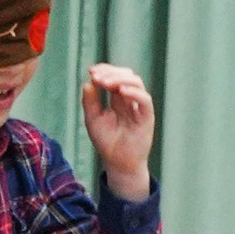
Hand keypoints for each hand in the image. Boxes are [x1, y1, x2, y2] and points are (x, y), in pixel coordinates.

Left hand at [83, 65, 155, 199]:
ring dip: (120, 78)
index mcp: (117, 98)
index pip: (114, 76)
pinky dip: (134, 93)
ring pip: (136, 82)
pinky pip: (144, 100)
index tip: (91, 71)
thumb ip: (90, 101)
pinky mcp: (146, 116)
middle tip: (96, 75)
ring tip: (105, 81)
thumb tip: (88, 82)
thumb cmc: (107, 142)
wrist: (118, 163)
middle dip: (111, 72)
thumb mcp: (93, 119)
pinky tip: (120, 91)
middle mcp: (130, 99)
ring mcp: (139, 106)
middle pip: (126, 75)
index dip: (104, 70)